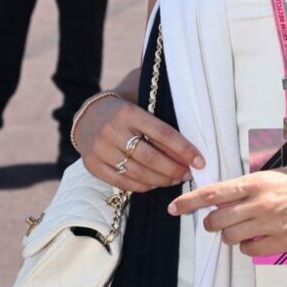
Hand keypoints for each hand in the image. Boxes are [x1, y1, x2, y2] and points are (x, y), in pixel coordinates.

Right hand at [74, 93, 204, 192]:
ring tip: (176, 179)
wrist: (86, 117)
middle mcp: (113, 131)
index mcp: (129, 112)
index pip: (162, 133)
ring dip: (162, 180)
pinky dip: (144, 186)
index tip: (200, 160)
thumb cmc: (123, 110)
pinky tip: (156, 183)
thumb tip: (191, 114)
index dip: (184, 149)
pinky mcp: (93, 166)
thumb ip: (160, 105)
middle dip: (174, 169)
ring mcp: (101, 150)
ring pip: (138, 173)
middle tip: (189, 173)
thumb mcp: (139, 100)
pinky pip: (123, 182)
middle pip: (151, 158)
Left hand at [168, 165, 286, 256]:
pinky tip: (259, 238)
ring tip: (242, 229)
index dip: (190, 201)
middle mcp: (259, 203)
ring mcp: (270, 225)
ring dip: (229, 236)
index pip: (214, 192)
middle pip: (216, 220)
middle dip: (211, 223)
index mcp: (256, 182)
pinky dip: (249, 246)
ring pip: (230, 238)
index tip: (174, 207)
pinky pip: (250, 250)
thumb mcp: (275, 176)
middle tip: (217, 222)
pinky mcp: (281, 243)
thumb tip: (226, 199)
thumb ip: (250, 187)